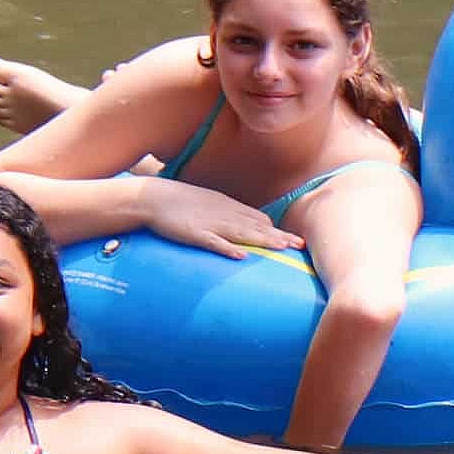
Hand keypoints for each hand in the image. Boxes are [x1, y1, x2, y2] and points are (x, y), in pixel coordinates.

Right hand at [139, 181, 303, 258]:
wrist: (154, 197)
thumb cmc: (180, 202)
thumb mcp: (209, 205)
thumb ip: (227, 215)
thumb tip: (242, 228)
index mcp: (228, 208)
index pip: (259, 220)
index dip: (276, 231)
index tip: (294, 242)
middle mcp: (224, 215)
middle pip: (256, 227)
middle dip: (279, 237)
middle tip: (300, 245)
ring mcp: (210, 224)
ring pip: (241, 234)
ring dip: (262, 241)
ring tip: (281, 248)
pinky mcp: (194, 234)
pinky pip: (213, 243)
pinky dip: (227, 249)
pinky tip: (240, 256)